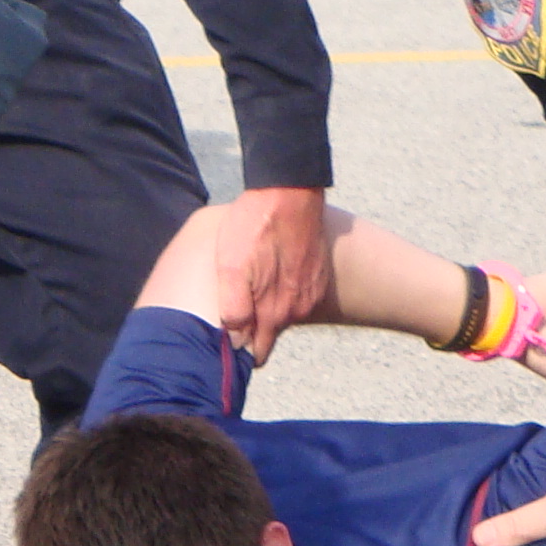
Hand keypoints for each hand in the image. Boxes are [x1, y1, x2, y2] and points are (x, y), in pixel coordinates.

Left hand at [215, 186, 334, 363]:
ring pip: (285, 315)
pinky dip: (285, 290)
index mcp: (275, 312)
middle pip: (270, 334)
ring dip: (269, 307)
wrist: (290, 191)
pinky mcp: (318, 276)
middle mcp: (298, 309)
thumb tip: (235, 342)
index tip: (227, 344)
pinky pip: (298, 296)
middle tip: (233, 311)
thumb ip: (234, 309)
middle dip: (253, 331)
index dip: (241, 352)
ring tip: (251, 286)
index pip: (258, 353)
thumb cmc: (254, 225)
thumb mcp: (231, 266)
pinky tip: (271, 272)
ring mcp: (312, 293)